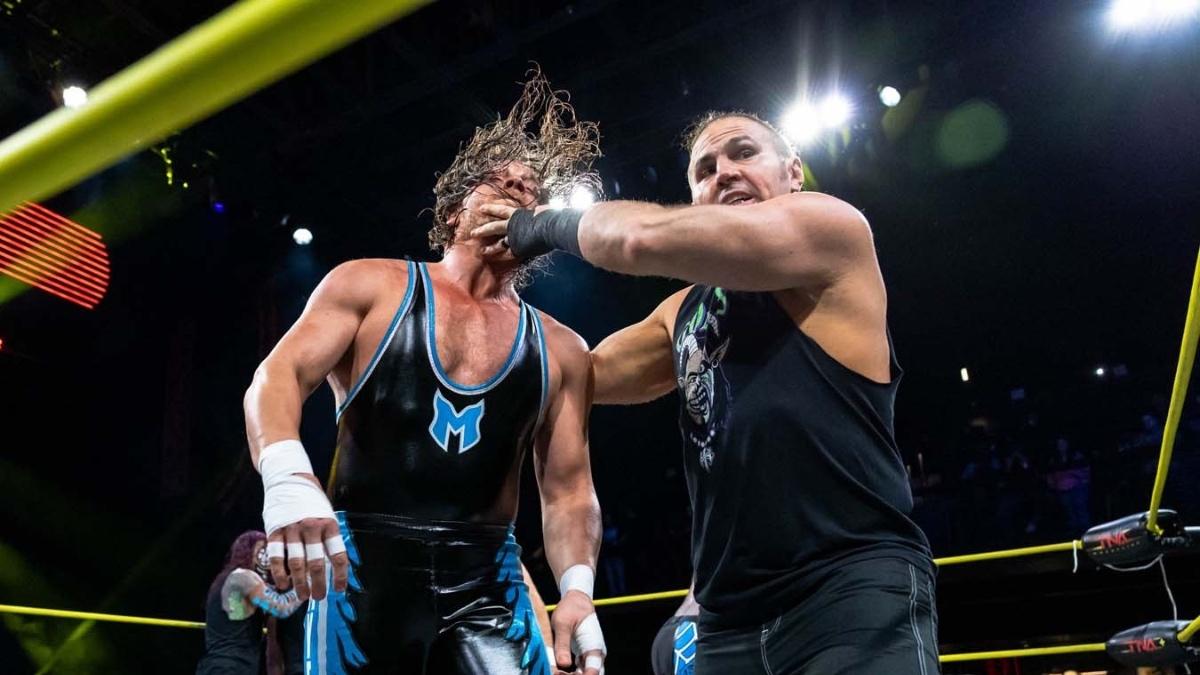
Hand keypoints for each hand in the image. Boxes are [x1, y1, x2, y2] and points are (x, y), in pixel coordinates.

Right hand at [265, 475, 348, 601]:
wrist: (289, 479)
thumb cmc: (311, 502)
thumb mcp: (327, 515)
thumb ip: (328, 538)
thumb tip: (332, 568)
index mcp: (330, 525)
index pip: (338, 555)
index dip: (339, 576)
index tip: (339, 589)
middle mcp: (312, 528)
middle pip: (316, 563)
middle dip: (318, 584)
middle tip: (319, 597)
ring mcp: (292, 529)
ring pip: (296, 563)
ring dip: (300, 583)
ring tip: (303, 596)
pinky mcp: (275, 530)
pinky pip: (277, 556)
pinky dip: (280, 573)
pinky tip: (283, 583)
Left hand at [471, 203, 558, 256]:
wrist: (550, 227)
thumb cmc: (550, 216)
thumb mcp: (543, 210)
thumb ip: (539, 211)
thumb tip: (542, 209)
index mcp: (518, 214)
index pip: (501, 210)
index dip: (491, 208)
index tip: (481, 208)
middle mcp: (512, 225)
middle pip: (494, 227)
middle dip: (483, 230)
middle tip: (473, 233)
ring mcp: (514, 237)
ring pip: (498, 243)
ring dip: (489, 248)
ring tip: (481, 251)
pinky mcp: (518, 248)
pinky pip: (508, 254)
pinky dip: (503, 256)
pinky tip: (496, 259)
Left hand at [550, 590, 604, 674]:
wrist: (577, 601)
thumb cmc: (571, 609)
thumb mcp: (562, 623)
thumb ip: (562, 643)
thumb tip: (563, 664)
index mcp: (594, 646)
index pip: (593, 672)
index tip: (560, 673)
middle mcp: (596, 655)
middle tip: (555, 672)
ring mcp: (590, 656)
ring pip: (584, 674)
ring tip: (554, 670)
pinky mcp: (583, 656)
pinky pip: (579, 671)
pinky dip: (568, 673)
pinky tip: (556, 669)